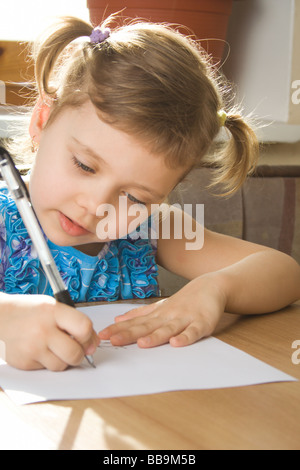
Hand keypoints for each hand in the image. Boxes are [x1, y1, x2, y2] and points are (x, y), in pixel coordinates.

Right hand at [0, 294, 98, 370]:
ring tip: (54, 348)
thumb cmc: (29, 312)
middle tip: (75, 349)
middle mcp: (42, 330)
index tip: (88, 339)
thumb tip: (93, 342)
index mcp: (53, 311)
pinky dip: (47, 362)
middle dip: (79, 354)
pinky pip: (46, 369)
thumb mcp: (52, 307)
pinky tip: (40, 350)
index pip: (83, 327)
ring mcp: (32, 348)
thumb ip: (73, 322)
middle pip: (75, 353)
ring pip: (62, 365)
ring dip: (63, 360)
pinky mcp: (24, 362)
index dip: (90, 336)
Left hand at [98, 275, 226, 347]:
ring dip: (155, 337)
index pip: (135, 323)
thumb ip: (140, 314)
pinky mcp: (201, 324)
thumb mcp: (160, 306)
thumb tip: (118, 319)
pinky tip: (176, 344)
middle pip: (147, 327)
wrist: (210, 286)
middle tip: (113, 340)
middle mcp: (168, 317)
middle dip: (129, 334)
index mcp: (157, 315)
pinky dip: (185, 338)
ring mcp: (184, 320)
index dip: (118, 329)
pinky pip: (193, 332)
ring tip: (142, 343)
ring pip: (168, 329)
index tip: (102, 335)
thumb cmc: (184, 301)